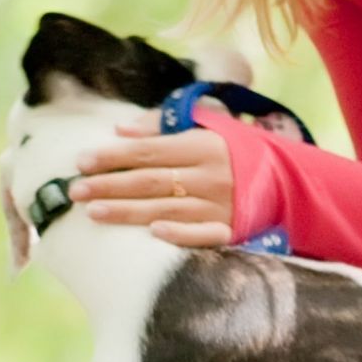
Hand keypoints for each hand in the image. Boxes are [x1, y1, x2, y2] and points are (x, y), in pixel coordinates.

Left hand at [71, 110, 235, 246]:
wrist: (287, 181)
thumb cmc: (236, 150)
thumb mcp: (207, 127)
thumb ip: (162, 126)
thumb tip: (119, 130)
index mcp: (202, 145)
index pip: (148, 151)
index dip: (113, 156)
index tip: (81, 161)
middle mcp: (210, 175)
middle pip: (151, 181)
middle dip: (110, 185)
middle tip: (75, 190)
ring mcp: (220, 206)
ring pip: (166, 208)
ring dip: (129, 211)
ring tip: (93, 212)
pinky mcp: (231, 231)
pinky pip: (203, 235)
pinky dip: (180, 233)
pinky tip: (153, 233)